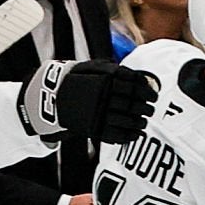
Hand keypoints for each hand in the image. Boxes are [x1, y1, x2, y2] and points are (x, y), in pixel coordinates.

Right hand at [20, 61, 158, 142]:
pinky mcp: (93, 129)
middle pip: (132, 104)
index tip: (154, 94)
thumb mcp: (90, 68)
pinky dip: (129, 136)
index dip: (147, 91)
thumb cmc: (74, 80)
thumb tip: (137, 75)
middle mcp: (102, 97)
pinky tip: (137, 134)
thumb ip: (112, 69)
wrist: (50, 97)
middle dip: (146, 108)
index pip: (133, 85)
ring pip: (126, 120)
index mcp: (103, 81)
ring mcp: (98, 114)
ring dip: (139, 122)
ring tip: (143, 121)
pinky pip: (116, 135)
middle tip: (152, 108)